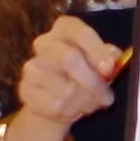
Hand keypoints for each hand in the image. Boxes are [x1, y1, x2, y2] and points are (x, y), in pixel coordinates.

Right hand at [16, 15, 122, 131]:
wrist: (53, 96)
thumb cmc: (82, 72)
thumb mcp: (99, 60)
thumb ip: (108, 57)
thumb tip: (114, 60)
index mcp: (65, 28)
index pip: (80, 32)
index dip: (97, 51)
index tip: (109, 69)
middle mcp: (45, 43)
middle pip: (69, 59)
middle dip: (94, 83)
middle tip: (106, 97)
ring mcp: (32, 66)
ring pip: (66, 90)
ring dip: (86, 102)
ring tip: (90, 104)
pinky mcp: (25, 89)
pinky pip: (55, 106)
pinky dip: (71, 113)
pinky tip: (73, 109)